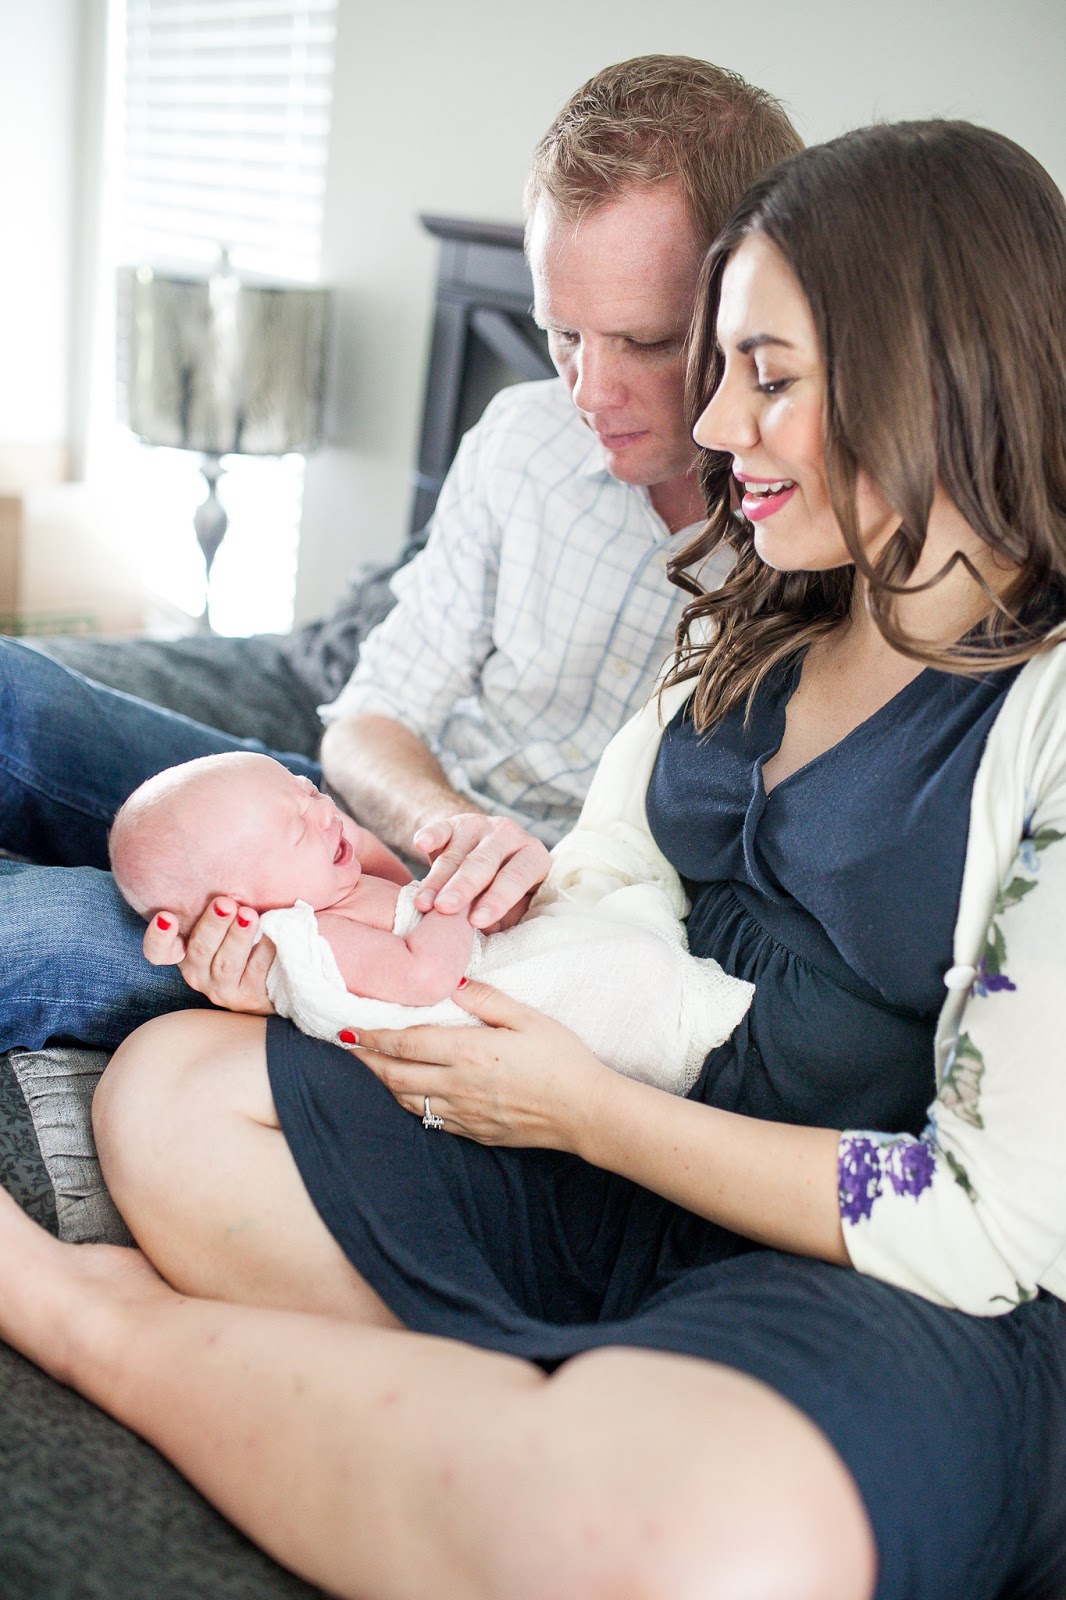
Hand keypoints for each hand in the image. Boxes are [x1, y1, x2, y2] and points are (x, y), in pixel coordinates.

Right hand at [142, 897, 276, 1014]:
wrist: (274, 979)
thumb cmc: (243, 937)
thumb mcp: (223, 922)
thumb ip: (218, 906)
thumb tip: (221, 862)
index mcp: (185, 952)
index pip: (159, 951)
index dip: (159, 936)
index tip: (167, 916)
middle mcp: (198, 973)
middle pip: (200, 950)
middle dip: (213, 924)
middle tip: (226, 903)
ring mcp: (223, 988)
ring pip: (227, 962)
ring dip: (238, 937)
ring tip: (250, 915)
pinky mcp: (250, 997)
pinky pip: (257, 970)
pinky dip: (265, 948)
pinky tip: (273, 932)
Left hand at [342, 979, 609, 1150]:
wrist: (586, 1112)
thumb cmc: (563, 1059)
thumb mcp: (528, 1018)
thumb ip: (485, 998)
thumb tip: (450, 982)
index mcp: (468, 1052)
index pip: (405, 1044)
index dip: (372, 1037)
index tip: (349, 1030)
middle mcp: (458, 1086)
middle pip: (396, 1075)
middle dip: (366, 1061)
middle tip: (346, 1048)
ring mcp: (464, 1114)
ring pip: (408, 1100)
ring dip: (384, 1083)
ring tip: (372, 1067)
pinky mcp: (475, 1132)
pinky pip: (431, 1119)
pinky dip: (410, 1104)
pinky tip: (408, 1094)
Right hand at [412, 813, 549, 931]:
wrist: (488, 855)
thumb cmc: (505, 890)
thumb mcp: (517, 903)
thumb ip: (506, 916)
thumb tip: (487, 931)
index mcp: (532, 856)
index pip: (514, 878)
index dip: (496, 900)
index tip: (476, 921)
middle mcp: (508, 835)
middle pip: (482, 863)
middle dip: (462, 887)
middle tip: (445, 908)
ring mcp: (479, 825)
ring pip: (455, 854)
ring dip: (436, 880)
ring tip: (423, 904)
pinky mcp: (452, 823)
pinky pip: (439, 828)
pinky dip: (430, 835)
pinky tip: (420, 843)